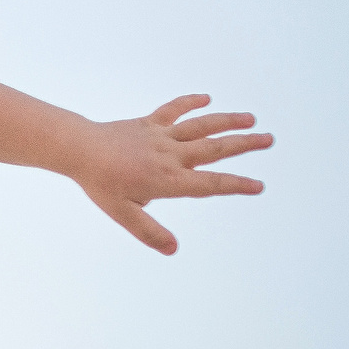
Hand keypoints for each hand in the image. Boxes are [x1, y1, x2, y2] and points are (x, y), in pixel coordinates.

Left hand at [72, 94, 272, 254]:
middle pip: (215, 149)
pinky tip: (207, 98)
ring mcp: (161, 136)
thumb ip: (150, 232)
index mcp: (168, 180)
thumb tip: (173, 250)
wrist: (78, 149)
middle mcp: (171, 155)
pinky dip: (190, 102)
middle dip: (245, 144)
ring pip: (201, 126)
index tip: (259, 185)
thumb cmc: (100, 183)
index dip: (237, 185)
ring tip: (251, 118)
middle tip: (270, 139)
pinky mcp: (149, 123)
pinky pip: (173, 110)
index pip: (211, 184)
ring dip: (228, 120)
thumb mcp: (123, 214)